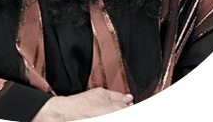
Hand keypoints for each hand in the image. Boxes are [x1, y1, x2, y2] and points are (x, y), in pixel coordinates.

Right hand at [32, 87, 151, 121]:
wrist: (67, 116)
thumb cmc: (80, 105)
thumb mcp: (99, 93)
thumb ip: (116, 96)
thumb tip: (128, 98)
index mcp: (120, 110)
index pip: (142, 114)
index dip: (145, 115)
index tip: (144, 116)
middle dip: (132, 119)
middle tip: (125, 116)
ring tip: (112, 118)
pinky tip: (106, 121)